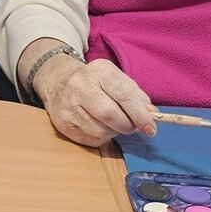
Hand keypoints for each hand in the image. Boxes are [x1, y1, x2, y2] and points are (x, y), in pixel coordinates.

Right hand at [36, 56, 157, 147]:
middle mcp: (80, 86)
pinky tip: (99, 127)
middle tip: (132, 127)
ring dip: (114, 132)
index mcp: (99, 71)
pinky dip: (102, 138)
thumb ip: (136, 96)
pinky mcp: (62, 123)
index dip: (140, 114)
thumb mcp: (116, 79)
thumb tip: (152, 114)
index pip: (123, 94)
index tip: (150, 128)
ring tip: (113, 124)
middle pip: (110, 114)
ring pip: (101, 131)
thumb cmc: (95, 82)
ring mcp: (68, 105)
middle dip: (127, 126)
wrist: (58, 82)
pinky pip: (90, 140)